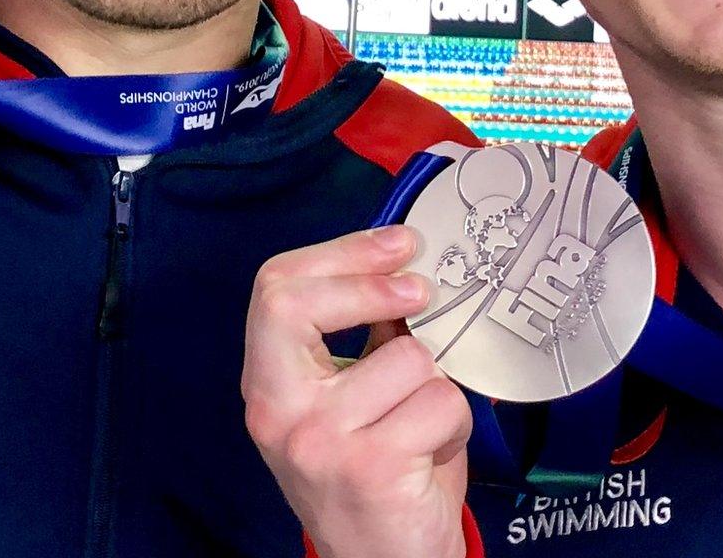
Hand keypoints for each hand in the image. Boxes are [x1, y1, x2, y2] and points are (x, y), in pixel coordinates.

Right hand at [243, 226, 472, 557]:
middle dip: (371, 285)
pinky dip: (454, 423)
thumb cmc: (375, 478)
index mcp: (268, 385)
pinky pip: (440, 403)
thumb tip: (406, 266)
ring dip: (436, 383)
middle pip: (299, 304)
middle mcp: (277, 411)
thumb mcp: (349, 402)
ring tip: (424, 420)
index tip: (397, 245)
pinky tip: (434, 451)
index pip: (275, 289)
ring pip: (405, 358)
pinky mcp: (369, 466)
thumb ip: (361, 340)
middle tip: (420, 290)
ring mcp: (318, 440)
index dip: (341, 253)